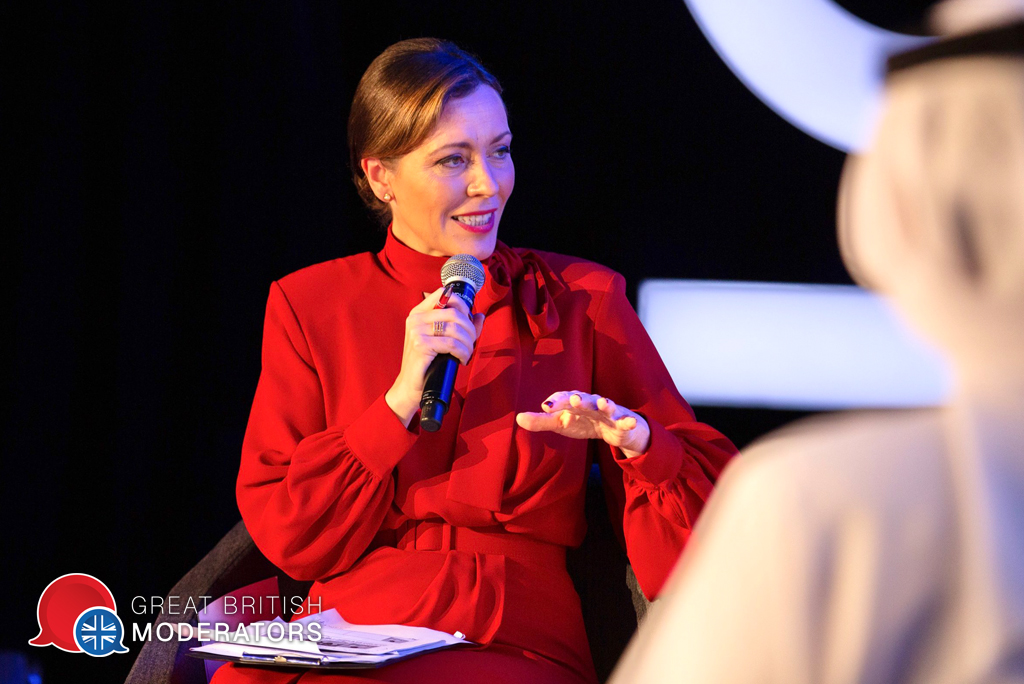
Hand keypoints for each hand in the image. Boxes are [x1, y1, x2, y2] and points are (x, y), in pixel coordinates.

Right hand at [385, 287, 484, 426]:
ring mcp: (416, 331)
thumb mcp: (443, 340)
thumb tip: (480, 316)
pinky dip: (463, 352)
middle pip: (455, 313)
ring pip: (455, 329)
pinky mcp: (421, 346)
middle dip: (470, 329)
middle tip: (471, 343)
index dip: (462, 305)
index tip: (468, 321)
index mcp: (419, 313)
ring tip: (467, 354)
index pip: (444, 294)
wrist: (411, 386)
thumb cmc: (428, 363)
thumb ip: (461, 327)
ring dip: (468, 343)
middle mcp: (416, 319)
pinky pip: (452, 344)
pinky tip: (462, 359)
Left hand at [516, 391, 650, 457]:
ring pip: (606, 406)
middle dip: (579, 399)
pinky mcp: (622, 421)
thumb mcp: (561, 424)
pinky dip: (629, 420)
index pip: (564, 399)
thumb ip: (541, 422)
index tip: (547, 407)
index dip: (557, 402)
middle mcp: (591, 402)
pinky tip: (631, 421)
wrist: (614, 428)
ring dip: (604, 403)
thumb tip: (518, 418)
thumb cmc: (583, 422)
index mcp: (574, 401)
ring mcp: (608, 411)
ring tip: (602, 402)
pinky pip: (626, 420)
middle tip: (573, 399)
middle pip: (584, 399)